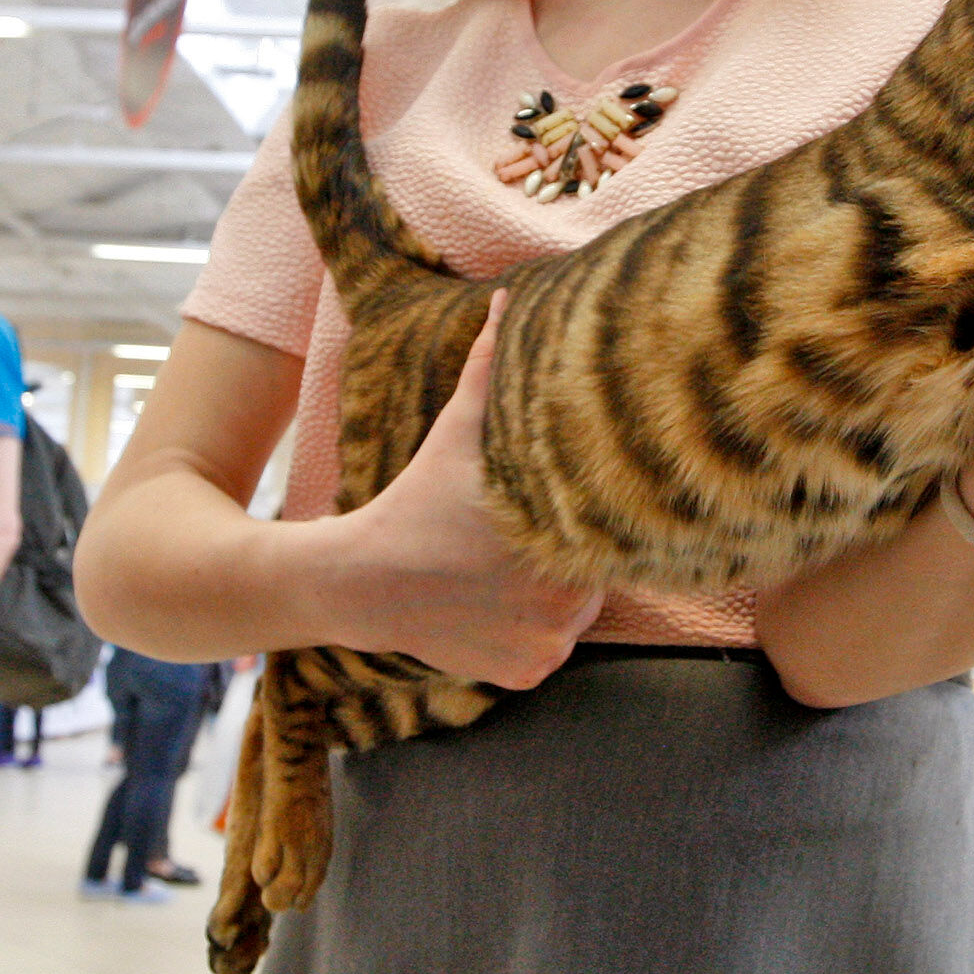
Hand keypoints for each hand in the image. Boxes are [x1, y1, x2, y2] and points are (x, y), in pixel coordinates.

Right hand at [301, 291, 602, 688]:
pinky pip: (552, 654)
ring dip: (557, 599)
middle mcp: (562, 603)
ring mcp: (546, 646)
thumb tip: (507, 297)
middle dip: (573, 558)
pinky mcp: (526, 675)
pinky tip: (497, 609)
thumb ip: (488, 370)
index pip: (613, 533)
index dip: (595, 521)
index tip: (567, 511)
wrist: (360, 583)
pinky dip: (535, 638)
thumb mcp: (455, 434)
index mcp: (558, 540)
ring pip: (578, 617)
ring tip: (507, 572)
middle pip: (598, 576)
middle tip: (527, 540)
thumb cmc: (415, 502)